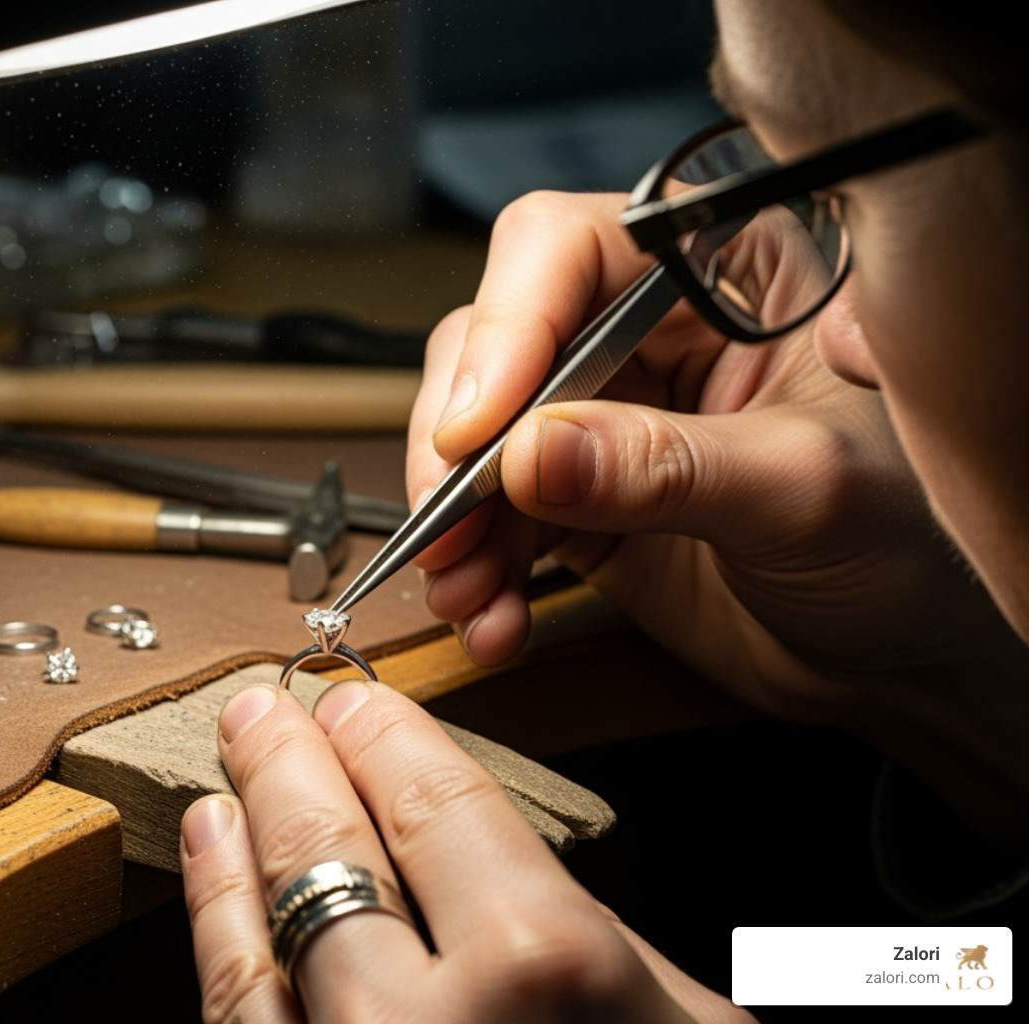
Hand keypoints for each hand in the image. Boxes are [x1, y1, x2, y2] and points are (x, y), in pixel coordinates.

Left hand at [180, 681, 754, 1022]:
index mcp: (541, 972)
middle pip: (329, 856)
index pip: (433, 808)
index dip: (384, 740)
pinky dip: (219, 944)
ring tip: (221, 786)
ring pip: (260, 947)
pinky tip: (216, 888)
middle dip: (287, 767)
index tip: (354, 701)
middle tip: (262, 712)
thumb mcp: (687, 1023)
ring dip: (233, 852)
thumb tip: (475, 852)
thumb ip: (580, 933)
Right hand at [407, 191, 1023, 720]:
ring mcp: (599, 415)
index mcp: (716, 267)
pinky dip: (476, 571)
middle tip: (450, 520)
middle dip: (458, 443)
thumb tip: (536, 453)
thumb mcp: (803, 489)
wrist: (904, 653)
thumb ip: (669, 466)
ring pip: (472, 437)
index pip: (566, 250)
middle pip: (494, 342)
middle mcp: (643, 327)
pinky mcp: (574, 499)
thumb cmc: (908, 539)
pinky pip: (489, 520)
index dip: (509, 327)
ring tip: (468, 591)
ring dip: (454, 523)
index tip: (478, 429)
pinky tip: (493, 617)